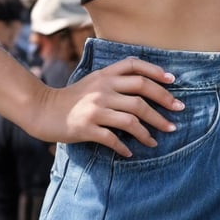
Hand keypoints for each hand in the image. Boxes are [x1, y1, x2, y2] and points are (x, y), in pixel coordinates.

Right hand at [48, 57, 184, 158]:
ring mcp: (95, 108)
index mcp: (105, 75)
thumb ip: (115, 80)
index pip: (135, 66)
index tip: (174, 82)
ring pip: (132, 118)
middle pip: (142, 93)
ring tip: (155, 142)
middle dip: (163, 105)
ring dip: (148, 132)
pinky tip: (130, 153)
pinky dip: (124, 147)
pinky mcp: (87, 127)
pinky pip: (112, 138)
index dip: (156, 72)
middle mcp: (102, 89)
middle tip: (176, 117)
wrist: (43, 110)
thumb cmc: (72, 97)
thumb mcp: (93, 81)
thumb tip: (145, 87)